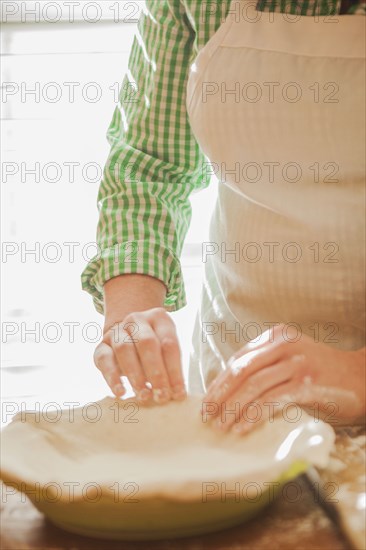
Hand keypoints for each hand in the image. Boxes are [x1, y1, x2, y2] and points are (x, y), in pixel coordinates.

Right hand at [94, 307, 185, 403]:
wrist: (128, 337)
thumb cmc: (154, 349)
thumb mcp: (166, 350)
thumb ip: (171, 367)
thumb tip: (176, 393)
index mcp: (158, 318)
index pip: (169, 343)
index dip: (175, 370)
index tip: (178, 393)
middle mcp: (136, 320)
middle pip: (146, 343)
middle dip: (156, 372)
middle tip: (162, 395)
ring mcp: (117, 331)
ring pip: (124, 349)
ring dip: (135, 375)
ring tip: (144, 395)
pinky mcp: (101, 346)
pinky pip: (104, 360)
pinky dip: (112, 377)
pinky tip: (121, 392)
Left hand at [203, 324, 364, 433]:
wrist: (361, 378)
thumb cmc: (322, 372)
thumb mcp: (292, 359)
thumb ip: (266, 365)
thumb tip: (229, 387)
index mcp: (277, 336)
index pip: (239, 359)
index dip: (220, 381)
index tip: (207, 400)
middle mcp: (285, 345)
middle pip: (241, 370)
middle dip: (220, 394)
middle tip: (206, 415)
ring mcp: (297, 363)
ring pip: (253, 386)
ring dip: (233, 409)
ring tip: (221, 426)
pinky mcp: (307, 384)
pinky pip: (272, 401)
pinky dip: (253, 416)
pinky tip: (242, 428)